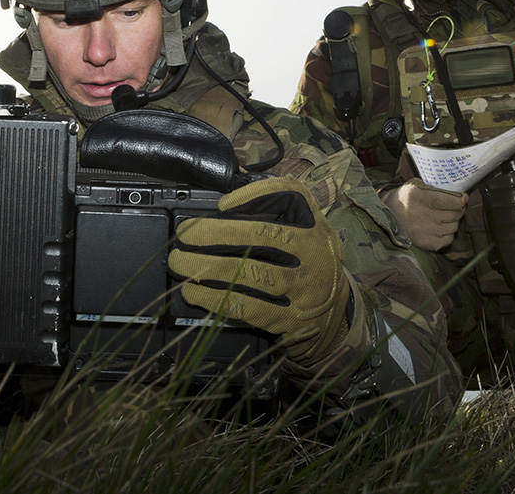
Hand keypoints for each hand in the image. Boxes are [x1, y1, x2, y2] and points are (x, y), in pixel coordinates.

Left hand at [168, 177, 349, 368]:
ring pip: (251, 273)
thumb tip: (218, 213)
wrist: (336, 320)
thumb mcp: (304, 237)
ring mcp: (305, 287)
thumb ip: (273, 219)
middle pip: (263, 235)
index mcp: (315, 225)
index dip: (253, 195)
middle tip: (185, 234)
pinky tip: (194, 292)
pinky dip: (215, 298)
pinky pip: (248, 306)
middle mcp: (314, 253)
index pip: (292, 196)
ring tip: (179, 263)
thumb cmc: (305, 268)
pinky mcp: (292, 319)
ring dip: (208, 267)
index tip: (221, 203)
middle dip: (217, 232)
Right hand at [380, 180, 465, 251]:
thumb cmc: (405, 199)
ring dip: (452, 222)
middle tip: (452, 207)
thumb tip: (461, 197)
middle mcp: (423, 215)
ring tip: (441, 217)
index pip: (452, 201)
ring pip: (454, 227)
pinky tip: (437, 228)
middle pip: (456, 214)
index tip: (463, 198)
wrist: (386, 217)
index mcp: (419, 197)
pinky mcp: (427, 243)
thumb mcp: (416, 186)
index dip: (461, 200)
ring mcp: (425, 231)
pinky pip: (448, 239)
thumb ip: (436, 189)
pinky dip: (446, 234)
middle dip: (458, 210)